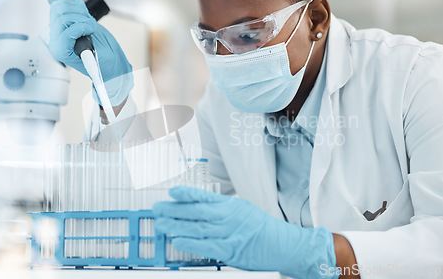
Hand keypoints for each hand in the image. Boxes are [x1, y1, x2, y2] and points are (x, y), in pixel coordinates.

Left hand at [49, 0, 132, 105]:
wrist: (109, 62)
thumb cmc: (104, 63)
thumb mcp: (97, 56)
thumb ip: (86, 41)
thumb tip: (80, 21)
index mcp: (61, 51)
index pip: (65, 28)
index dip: (81, 26)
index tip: (92, 31)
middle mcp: (57, 39)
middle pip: (61, 14)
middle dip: (81, 17)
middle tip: (92, 27)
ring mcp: (60, 29)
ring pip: (61, 6)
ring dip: (79, 10)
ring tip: (88, 20)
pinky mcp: (67, 20)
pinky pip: (62, 1)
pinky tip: (79, 3)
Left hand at [153, 186, 337, 278]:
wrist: (285, 245)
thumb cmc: (263, 228)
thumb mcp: (243, 210)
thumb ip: (223, 209)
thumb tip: (200, 206)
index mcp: (232, 205)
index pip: (205, 197)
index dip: (186, 193)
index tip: (171, 192)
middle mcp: (229, 217)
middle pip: (196, 212)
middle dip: (174, 210)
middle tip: (157, 208)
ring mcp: (229, 234)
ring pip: (197, 228)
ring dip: (176, 226)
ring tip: (161, 224)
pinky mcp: (231, 251)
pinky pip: (206, 246)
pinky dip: (190, 243)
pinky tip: (177, 240)